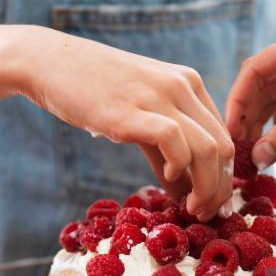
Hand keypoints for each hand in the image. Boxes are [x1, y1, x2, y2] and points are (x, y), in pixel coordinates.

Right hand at [19, 26, 233, 220]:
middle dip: (220, 189)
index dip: (225, 177)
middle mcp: (182, 86)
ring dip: (207, 187)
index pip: (225, 138)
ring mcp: (160, 95)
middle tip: (206, 214)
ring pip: (208, 149)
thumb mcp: (142, 121)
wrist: (50, 62)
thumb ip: (168, 156)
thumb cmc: (96, 94)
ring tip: (191, 208)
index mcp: (190, 85)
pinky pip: (174, 140)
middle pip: (224, 148)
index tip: (214, 204)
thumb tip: (186, 194)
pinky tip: (167, 176)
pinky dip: (178, 166)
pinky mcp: (133, 109)